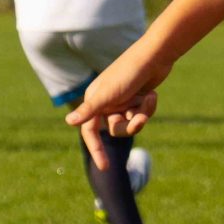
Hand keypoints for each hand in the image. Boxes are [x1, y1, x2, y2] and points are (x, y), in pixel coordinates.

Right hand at [66, 45, 169, 170]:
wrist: (154, 56)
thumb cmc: (128, 73)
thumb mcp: (108, 94)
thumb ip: (89, 110)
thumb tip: (68, 122)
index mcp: (94, 100)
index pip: (90, 131)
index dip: (96, 149)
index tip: (105, 167)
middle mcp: (106, 102)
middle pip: (116, 130)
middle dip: (130, 125)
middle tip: (140, 119)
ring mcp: (122, 102)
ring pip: (130, 123)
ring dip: (141, 114)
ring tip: (149, 99)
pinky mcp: (136, 99)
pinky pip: (141, 114)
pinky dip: (148, 107)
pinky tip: (152, 94)